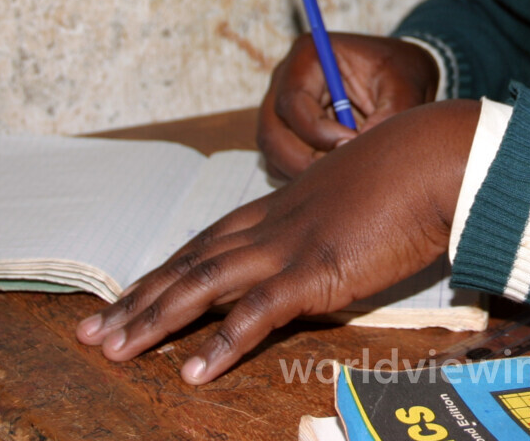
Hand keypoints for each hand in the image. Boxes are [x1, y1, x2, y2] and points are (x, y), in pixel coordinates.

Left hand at [77, 100, 479, 384]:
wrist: (438, 156)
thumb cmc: (411, 170)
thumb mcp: (356, 192)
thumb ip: (332, 215)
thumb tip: (330, 235)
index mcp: (280, 206)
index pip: (205, 242)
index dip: (163, 272)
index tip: (126, 295)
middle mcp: (272, 225)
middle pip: (189, 264)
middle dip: (138, 299)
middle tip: (92, 332)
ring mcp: (289, 247)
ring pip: (203, 286)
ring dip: (155, 320)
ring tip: (115, 352)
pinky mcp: (316, 272)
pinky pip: (257, 315)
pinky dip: (221, 345)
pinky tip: (193, 373)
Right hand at [257, 33, 439, 178]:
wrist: (400, 79)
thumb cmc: (401, 74)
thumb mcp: (405, 87)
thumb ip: (390, 114)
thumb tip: (358, 149)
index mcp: (308, 56)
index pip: (293, 101)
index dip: (317, 130)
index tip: (351, 142)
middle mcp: (285, 81)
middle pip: (271, 132)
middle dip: (303, 161)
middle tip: (341, 175)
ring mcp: (280, 110)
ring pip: (272, 153)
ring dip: (302, 172)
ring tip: (344, 173)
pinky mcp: (286, 135)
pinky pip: (280, 164)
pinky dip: (302, 177)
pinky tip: (336, 174)